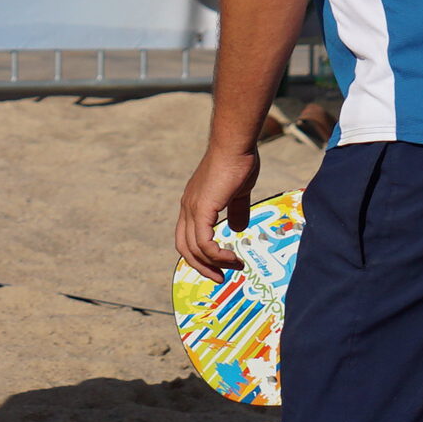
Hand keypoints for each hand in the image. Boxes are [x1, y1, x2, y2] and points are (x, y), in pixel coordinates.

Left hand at [176, 144, 260, 277]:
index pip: (187, 237)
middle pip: (185, 248)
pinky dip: (217, 255)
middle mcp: (187, 208)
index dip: (199, 254)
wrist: (235, 144)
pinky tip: (232, 257)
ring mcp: (192, 209)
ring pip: (194, 249)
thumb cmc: (238, 161)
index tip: (218, 264)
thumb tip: (238, 229)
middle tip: (220, 277)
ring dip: (214, 263)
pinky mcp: (201, 209)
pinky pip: (205, 243)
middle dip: (201, 266)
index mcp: (193, 203)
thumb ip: (236, 210)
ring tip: (235, 267)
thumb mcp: (237, 192)